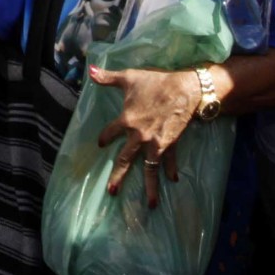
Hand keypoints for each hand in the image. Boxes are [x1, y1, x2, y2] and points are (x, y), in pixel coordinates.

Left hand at [90, 64, 198, 208]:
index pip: (110, 132)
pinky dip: (171, 170)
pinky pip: (170, 161)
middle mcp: (139, 136)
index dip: (104, 138)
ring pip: (150, 169)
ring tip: (151, 205)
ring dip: (150, 186)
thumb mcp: (128, 77)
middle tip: (111, 191)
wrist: (184, 89)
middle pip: (125, 159)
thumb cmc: (155, 82)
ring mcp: (156, 143)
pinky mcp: (171, 144)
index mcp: (126, 121)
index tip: (100, 144)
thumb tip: (90, 70)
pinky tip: (172, 180)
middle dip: (118, 176)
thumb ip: (107, 77)